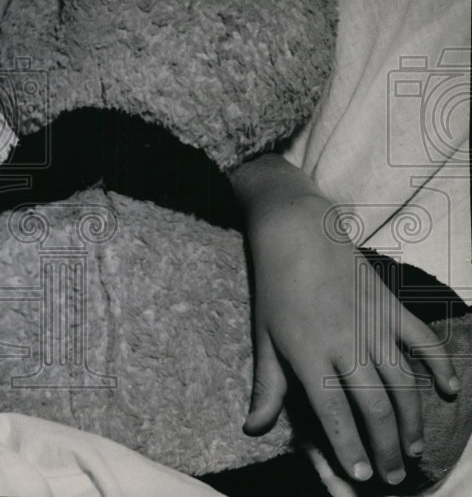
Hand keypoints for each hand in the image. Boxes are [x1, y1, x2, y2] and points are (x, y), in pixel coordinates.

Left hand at [242, 192, 459, 485]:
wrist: (296, 232)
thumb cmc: (274, 287)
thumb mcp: (263, 337)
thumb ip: (265, 386)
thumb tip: (252, 429)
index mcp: (309, 352)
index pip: (334, 412)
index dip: (349, 447)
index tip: (360, 475)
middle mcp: (345, 342)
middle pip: (374, 406)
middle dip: (385, 447)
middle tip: (391, 475)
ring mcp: (373, 324)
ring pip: (403, 384)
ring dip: (412, 422)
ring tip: (412, 451)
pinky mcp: (391, 307)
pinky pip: (425, 341)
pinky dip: (441, 366)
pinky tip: (450, 391)